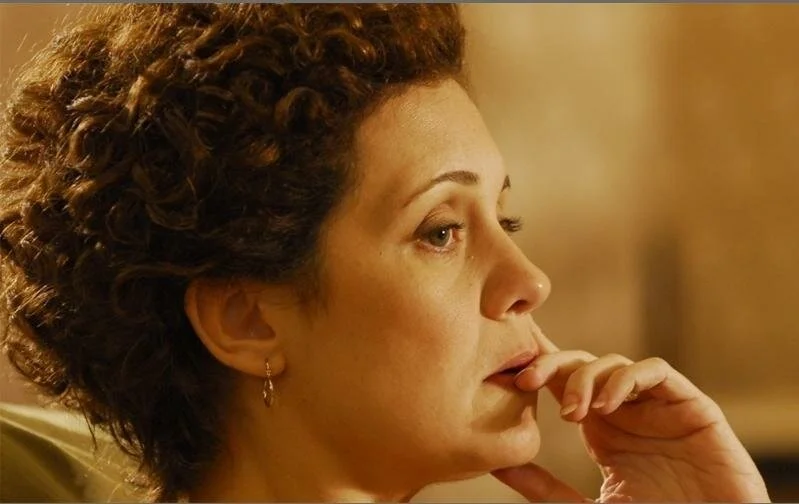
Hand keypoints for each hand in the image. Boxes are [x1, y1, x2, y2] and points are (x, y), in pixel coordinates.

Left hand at [492, 329, 769, 502]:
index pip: (562, 381)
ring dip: (586, 377)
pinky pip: (656, 372)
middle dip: (551, 365)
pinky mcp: (691, 406)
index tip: (508, 378)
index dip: (535, 369)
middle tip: (527, 382)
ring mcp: (657, 405)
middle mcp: (626, 410)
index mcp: (600, 428)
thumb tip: (497, 464)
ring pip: (613, 362)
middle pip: (581, 363)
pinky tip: (607, 405)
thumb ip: (544, 487)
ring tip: (572, 413)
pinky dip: (627, 378)